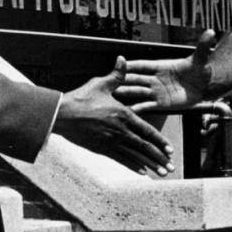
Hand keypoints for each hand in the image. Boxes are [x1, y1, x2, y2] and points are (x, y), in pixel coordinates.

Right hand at [53, 57, 174, 175]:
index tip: (170, 150)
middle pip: (144, 147)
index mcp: (123, 115)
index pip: (147, 131)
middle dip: (159, 158)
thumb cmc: (81, 98)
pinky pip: (120, 159)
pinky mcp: (101, 148)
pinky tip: (142, 171)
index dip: (160, 141)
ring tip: (161, 173)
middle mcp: (120, 131)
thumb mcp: (100, 84)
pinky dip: (132, 166)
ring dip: (150, 165)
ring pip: (134, 156)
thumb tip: (122, 58)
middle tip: (170, 168)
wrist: (61, 114)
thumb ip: (116, 75)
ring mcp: (110, 142)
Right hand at [116, 29, 216, 110]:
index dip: (133, 65)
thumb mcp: (200, 60)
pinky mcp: (161, 103)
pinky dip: (138, 108)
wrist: (203, 86)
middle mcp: (156, 79)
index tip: (120, 63)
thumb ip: (203, 47)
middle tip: (110, 81)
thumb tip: (211, 32)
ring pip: (139, 91)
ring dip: (127, 93)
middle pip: (137, 78)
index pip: (144, 65)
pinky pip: (147, 105)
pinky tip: (128, 111)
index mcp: (162, 66)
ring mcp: (157, 91)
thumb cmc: (199, 71)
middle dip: (124, 79)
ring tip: (114, 95)